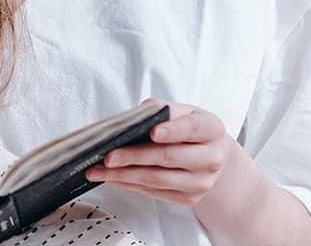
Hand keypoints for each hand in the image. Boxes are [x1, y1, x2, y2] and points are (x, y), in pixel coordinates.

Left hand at [84, 99, 232, 206]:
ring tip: (98, 170)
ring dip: (124, 175)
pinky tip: (111, 178)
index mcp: (212, 129)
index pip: (192, 129)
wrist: (212, 156)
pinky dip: (130, 184)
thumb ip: (160, 110)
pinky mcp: (190, 199)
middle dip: (134, 156)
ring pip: (157, 179)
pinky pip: (154, 192)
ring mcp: (202, 182)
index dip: (172, 131)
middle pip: (168, 157)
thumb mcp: (182, 111)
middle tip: (107, 156)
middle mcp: (212, 158)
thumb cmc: (189, 128)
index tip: (151, 132)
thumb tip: (132, 118)